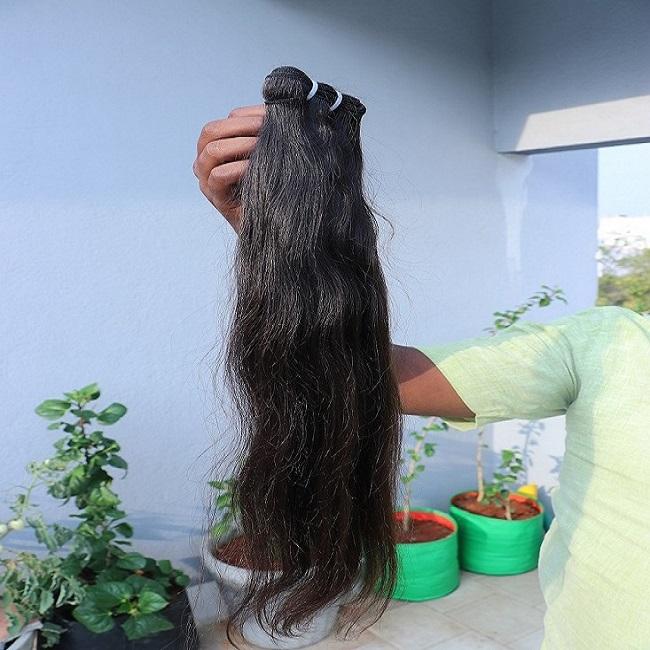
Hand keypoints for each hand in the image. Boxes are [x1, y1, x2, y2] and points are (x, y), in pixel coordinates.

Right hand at [193, 105, 264, 231]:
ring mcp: (207, 180)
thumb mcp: (267, 154)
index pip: (224, 122)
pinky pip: (218, 176)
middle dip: (240, 126)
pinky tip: (256, 167)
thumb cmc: (272, 186)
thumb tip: (275, 108)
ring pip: (211, 151)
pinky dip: (238, 168)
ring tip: (262, 145)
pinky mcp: (215, 198)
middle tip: (265, 127)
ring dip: (239, 144)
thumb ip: (263, 134)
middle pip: (211, 131)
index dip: (245, 116)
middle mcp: (206, 162)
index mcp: (217, 147)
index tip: (270, 116)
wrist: (275, 222)